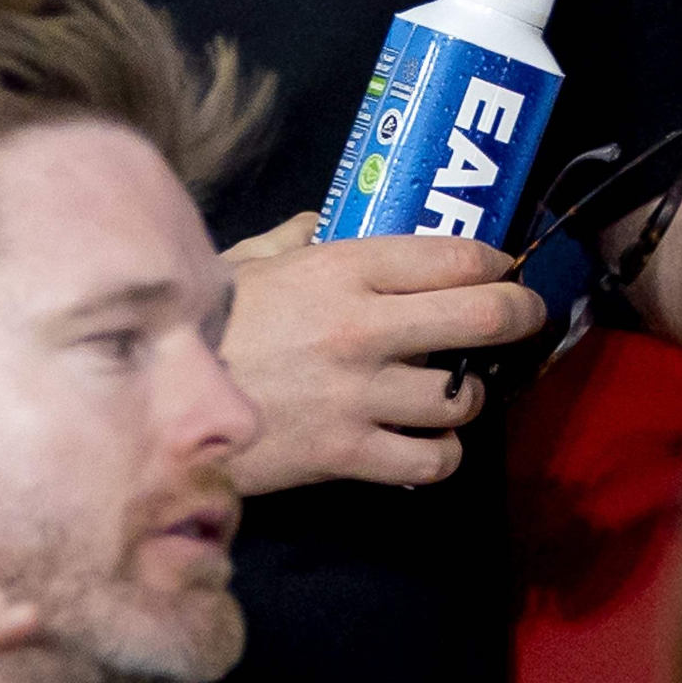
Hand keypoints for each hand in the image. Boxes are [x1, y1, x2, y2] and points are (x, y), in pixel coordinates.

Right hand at [219, 212, 545, 492]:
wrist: (158, 401)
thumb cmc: (203, 322)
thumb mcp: (242, 261)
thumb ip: (292, 238)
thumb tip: (324, 222)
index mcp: (338, 270)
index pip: (451, 257)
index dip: (493, 260)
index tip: (501, 266)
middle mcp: (363, 329)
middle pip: (485, 318)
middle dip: (521, 314)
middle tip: (524, 317)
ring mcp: (361, 396)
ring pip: (464, 398)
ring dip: (469, 394)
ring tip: (453, 390)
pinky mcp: (350, 454)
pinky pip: (433, 460)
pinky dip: (441, 452)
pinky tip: (427, 440)